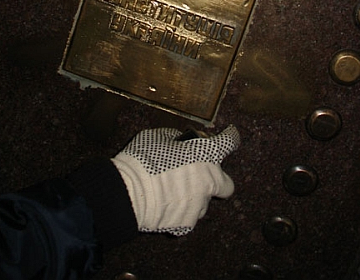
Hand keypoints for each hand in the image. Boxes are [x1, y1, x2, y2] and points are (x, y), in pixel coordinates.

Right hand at [112, 125, 239, 235]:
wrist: (129, 193)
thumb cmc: (143, 160)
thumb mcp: (157, 136)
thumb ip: (174, 138)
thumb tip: (178, 141)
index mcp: (206, 154)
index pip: (229, 142)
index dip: (230, 137)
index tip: (230, 136)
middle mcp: (209, 181)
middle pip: (226, 184)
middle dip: (215, 180)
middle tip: (198, 175)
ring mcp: (199, 205)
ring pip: (203, 202)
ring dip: (193, 196)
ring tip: (170, 191)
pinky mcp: (187, 223)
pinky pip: (186, 216)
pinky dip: (177, 211)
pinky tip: (162, 204)